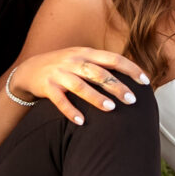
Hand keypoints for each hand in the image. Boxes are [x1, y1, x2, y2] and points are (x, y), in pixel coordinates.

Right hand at [9, 47, 149, 127]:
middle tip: (132, 100)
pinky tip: (81, 122)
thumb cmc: (63, 67)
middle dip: (117, 86)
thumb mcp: (81, 59)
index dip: (131, 69)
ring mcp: (60, 73)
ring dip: (96, 98)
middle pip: (99, 73)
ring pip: (80, 86)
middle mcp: (74, 61)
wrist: (29, 70)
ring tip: (111, 109)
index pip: (113, 59)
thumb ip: (101, 64)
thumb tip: (130, 76)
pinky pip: (60, 101)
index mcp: (86, 53)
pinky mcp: (47, 87)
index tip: (145, 82)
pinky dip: (70, 111)